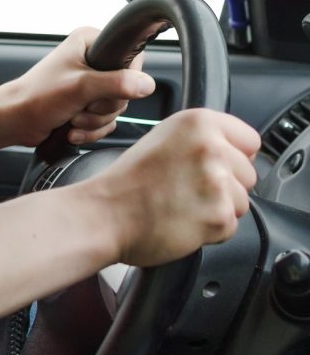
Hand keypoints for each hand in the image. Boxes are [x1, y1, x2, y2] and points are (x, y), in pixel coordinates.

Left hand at [4, 27, 155, 146]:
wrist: (15, 121)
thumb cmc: (37, 97)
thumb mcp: (81, 87)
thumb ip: (116, 83)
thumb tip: (147, 84)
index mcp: (90, 42)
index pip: (132, 58)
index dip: (125, 79)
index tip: (103, 89)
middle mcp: (92, 60)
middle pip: (126, 88)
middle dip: (102, 106)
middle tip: (80, 106)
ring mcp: (90, 84)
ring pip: (116, 108)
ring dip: (94, 120)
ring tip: (72, 118)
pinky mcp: (86, 104)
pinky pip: (106, 121)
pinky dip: (91, 130)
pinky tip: (72, 130)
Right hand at [89, 108, 259, 266]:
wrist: (104, 215)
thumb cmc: (126, 183)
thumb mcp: (162, 140)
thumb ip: (200, 139)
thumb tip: (232, 152)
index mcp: (197, 122)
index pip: (250, 140)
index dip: (233, 157)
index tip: (213, 167)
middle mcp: (211, 148)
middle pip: (248, 174)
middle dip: (225, 186)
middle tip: (186, 189)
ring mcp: (217, 182)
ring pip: (241, 202)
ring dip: (216, 209)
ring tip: (181, 205)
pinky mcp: (218, 216)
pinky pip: (230, 227)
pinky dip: (210, 231)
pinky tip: (182, 221)